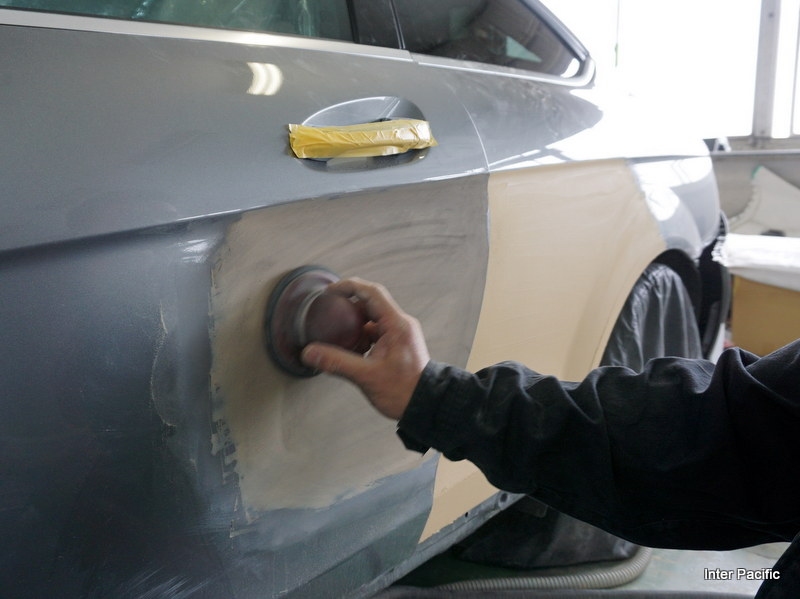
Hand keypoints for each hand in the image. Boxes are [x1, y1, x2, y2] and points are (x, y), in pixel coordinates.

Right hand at [300, 278, 429, 419]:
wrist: (425, 405)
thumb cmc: (404, 391)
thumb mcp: (366, 376)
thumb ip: (336, 362)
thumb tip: (311, 353)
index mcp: (397, 325)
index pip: (371, 293)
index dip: (349, 287)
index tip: (330, 291)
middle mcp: (400, 324)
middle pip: (370, 304)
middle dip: (348, 306)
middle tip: (329, 311)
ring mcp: (400, 334)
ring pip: (372, 319)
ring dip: (354, 323)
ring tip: (336, 332)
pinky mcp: (397, 344)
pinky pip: (376, 331)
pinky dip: (361, 335)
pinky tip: (349, 348)